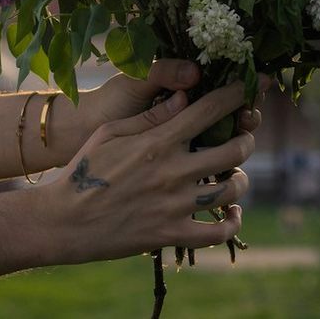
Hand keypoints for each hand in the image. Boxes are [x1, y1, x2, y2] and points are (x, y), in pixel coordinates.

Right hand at [40, 76, 269, 264]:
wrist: (63, 221)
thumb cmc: (83, 170)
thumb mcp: (111, 132)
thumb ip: (151, 115)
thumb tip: (186, 96)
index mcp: (158, 141)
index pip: (209, 109)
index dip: (238, 94)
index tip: (256, 84)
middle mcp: (172, 171)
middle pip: (234, 149)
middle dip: (247, 138)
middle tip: (244, 137)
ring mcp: (174, 205)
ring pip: (232, 190)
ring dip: (242, 180)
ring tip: (237, 176)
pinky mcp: (171, 234)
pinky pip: (217, 233)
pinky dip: (233, 224)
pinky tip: (233, 215)